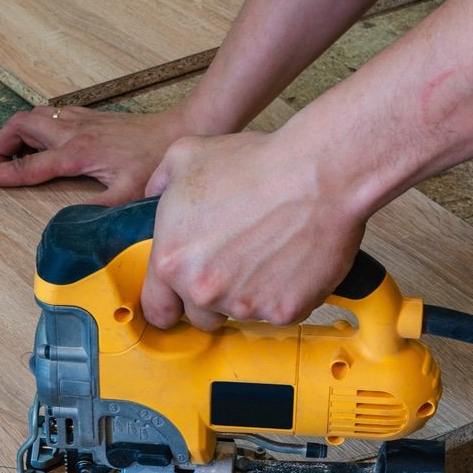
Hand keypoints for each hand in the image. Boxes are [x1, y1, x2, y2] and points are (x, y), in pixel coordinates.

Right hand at [0, 105, 192, 205]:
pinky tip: (48, 143)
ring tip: (18, 155)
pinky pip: (53, 115)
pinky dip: (39, 126)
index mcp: (75, 154)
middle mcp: (72, 132)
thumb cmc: (156, 161)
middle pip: (19, 126)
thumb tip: (68, 229)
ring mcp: (81, 120)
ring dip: (18, 133)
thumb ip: (95, 213)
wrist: (181, 128)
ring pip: (34, 116)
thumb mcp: (127, 196)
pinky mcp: (91, 116)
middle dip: (0, 144)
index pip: (24, 167)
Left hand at [141, 130, 367, 330]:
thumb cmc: (256, 164)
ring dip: (249, 293)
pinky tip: (291, 260)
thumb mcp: (186, 155)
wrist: (318, 175)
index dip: (170, 304)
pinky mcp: (282, 311)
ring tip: (267, 251)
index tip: (181, 300)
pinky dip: (284, 293)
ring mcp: (243, 305)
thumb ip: (160, 181)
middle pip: (200, 317)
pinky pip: (278, 312)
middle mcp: (202, 290)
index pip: (157, 309)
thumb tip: (154, 193)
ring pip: (240, 314)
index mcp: (171, 261)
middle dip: (213, 297)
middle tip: (234, 263)